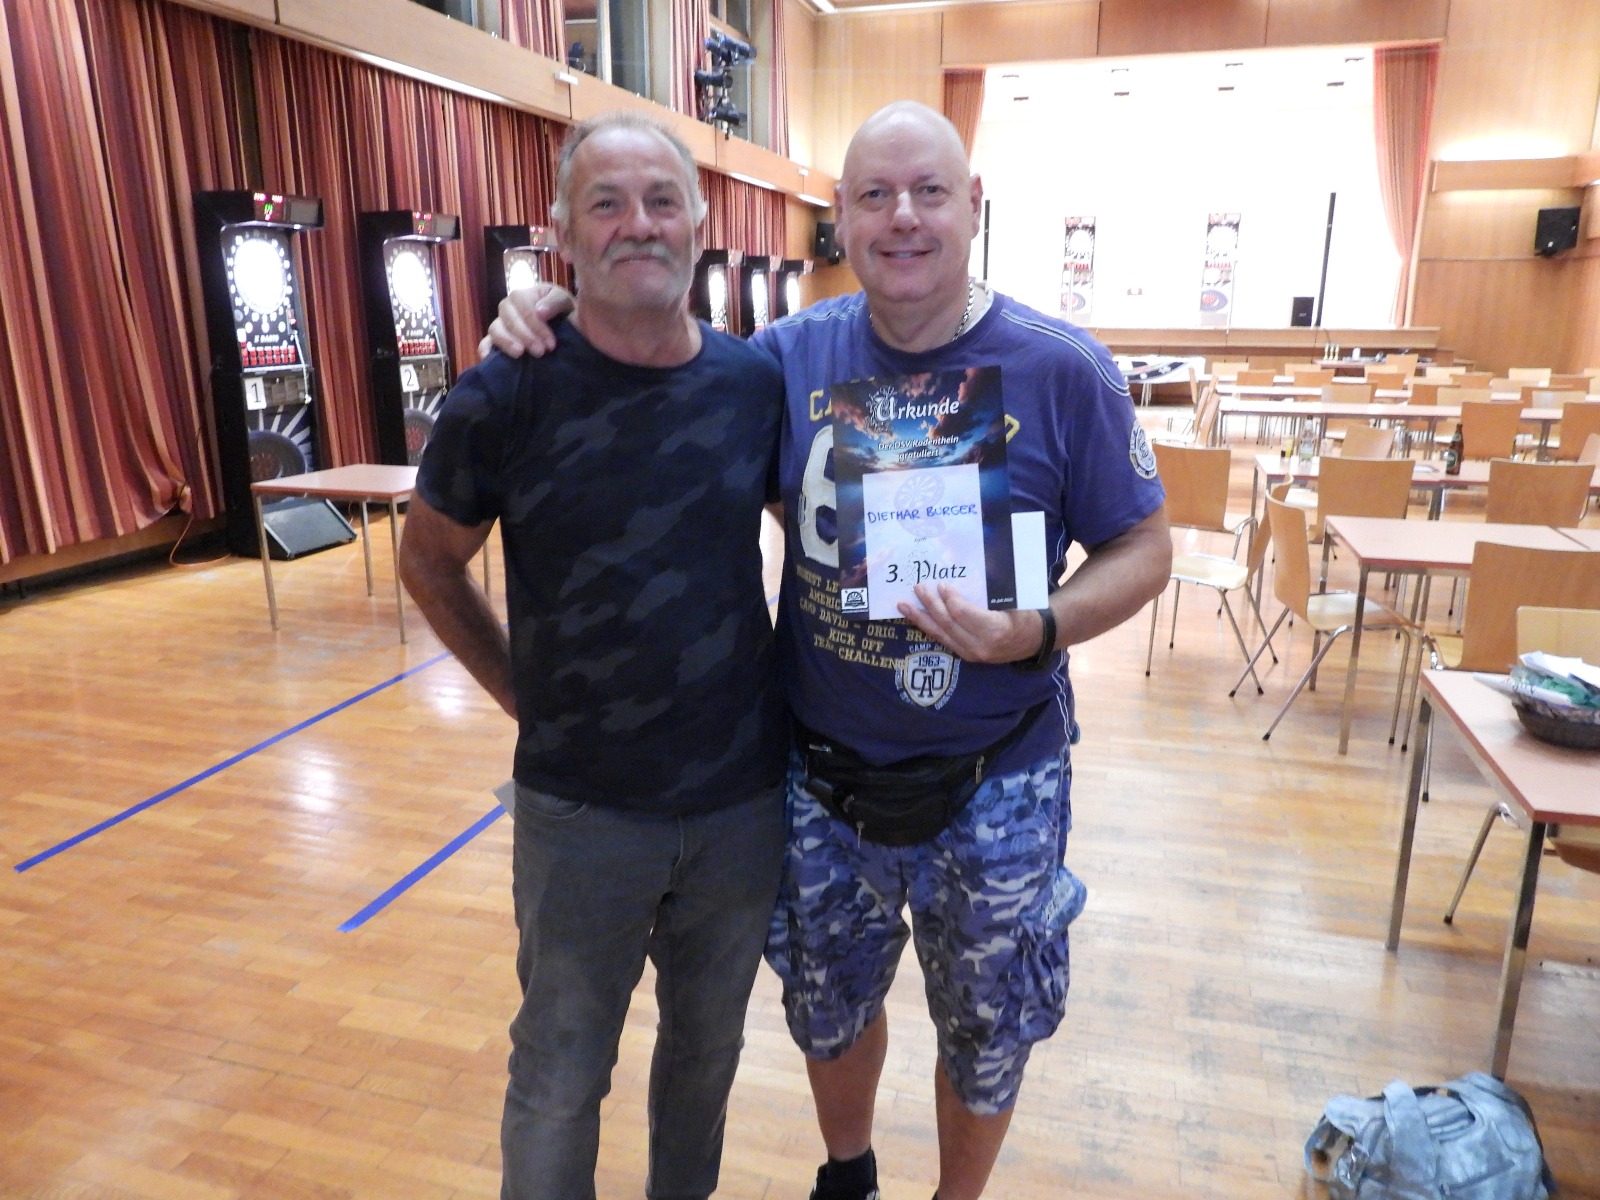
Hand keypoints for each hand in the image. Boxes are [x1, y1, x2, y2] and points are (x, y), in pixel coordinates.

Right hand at [478, 283, 573, 359]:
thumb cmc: (566, 314)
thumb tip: (540, 312)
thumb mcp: (566, 303)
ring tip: (520, 354)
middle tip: (540, 352)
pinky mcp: (497, 339)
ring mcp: (501, 323)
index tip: (551, 344)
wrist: (568, 332)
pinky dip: (485, 348)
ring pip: (495, 328)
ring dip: (507, 341)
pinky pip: (486, 342)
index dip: (535, 324)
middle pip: (508, 317)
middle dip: (525, 335)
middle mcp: (509, 307)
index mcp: (525, 294)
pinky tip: (488, 357)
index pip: (522, 304)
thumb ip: (555, 302)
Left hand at [897, 584, 1046, 663]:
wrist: (1036, 640)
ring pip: (941, 634)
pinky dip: (929, 628)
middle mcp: (981, 646)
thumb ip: (989, 592)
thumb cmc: (1026, 614)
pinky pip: (944, 640)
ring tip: (903, 606)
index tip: (941, 584)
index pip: (962, 613)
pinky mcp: (967, 656)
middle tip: (918, 588)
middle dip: (930, 605)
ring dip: (921, 618)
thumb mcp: (1013, 600)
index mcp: (995, 629)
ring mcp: (973, 654)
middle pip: (947, 623)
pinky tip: (917, 618)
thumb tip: (965, 572)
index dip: (948, 598)